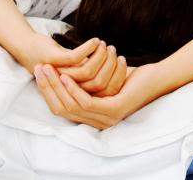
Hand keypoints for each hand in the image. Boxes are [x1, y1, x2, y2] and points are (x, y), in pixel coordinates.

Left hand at [12, 34, 128, 96]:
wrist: (30, 49)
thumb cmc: (57, 63)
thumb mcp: (78, 74)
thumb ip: (94, 80)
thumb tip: (121, 75)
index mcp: (75, 96)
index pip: (105, 94)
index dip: (118, 78)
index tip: (123, 62)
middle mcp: (67, 90)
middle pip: (99, 85)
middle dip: (111, 66)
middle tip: (115, 52)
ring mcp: (60, 76)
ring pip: (89, 72)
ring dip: (101, 56)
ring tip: (105, 46)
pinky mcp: (55, 62)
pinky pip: (77, 58)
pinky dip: (89, 48)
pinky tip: (95, 41)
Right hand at [33, 62, 161, 128]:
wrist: (155, 77)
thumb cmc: (126, 76)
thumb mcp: (98, 79)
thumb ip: (80, 81)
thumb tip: (57, 72)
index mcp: (92, 118)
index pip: (61, 109)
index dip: (47, 91)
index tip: (38, 73)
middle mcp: (97, 123)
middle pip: (62, 109)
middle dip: (48, 87)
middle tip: (38, 69)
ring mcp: (105, 120)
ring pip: (72, 106)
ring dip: (57, 86)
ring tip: (49, 69)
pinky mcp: (113, 111)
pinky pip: (86, 103)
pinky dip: (73, 89)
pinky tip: (66, 76)